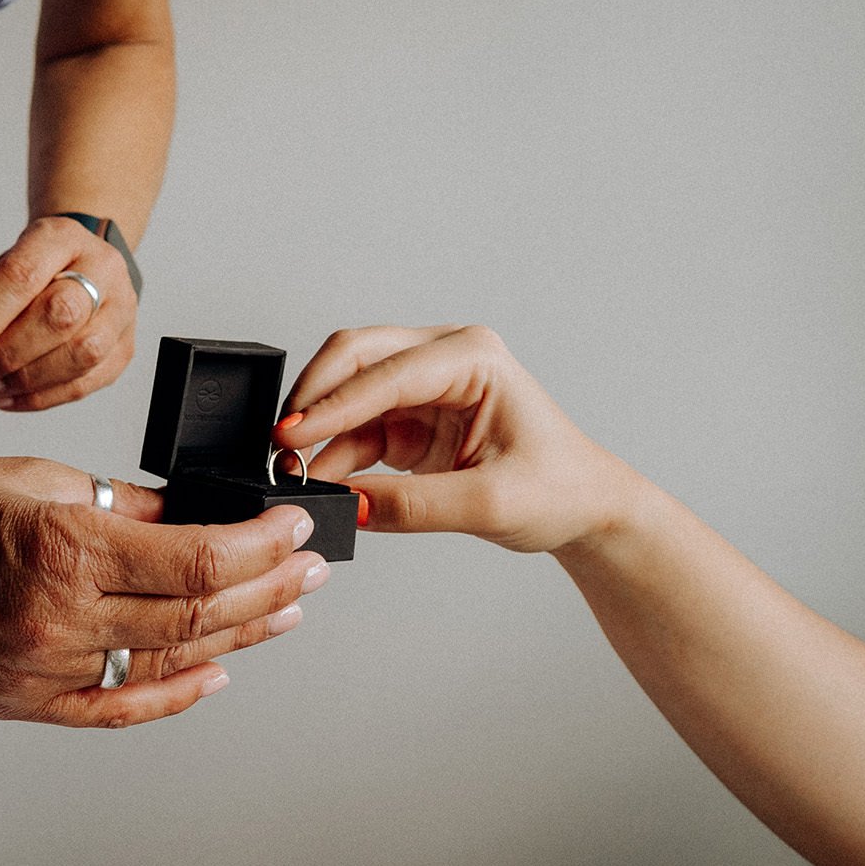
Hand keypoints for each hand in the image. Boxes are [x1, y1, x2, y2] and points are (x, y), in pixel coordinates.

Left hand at [0, 215, 136, 410]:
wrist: (78, 270)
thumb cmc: (27, 276)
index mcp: (61, 237)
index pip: (23, 276)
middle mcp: (102, 267)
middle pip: (61, 314)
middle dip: (6, 353)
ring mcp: (121, 309)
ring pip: (82, 352)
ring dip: (25, 379)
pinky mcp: (125, 348)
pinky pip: (86, 383)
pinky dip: (39, 399)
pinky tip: (7, 397)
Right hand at [0, 455, 327, 727]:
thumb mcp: (43, 481)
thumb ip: (129, 506)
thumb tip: (202, 517)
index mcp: (64, 550)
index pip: (195, 561)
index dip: (260, 549)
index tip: (294, 529)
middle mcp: (57, 619)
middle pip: (196, 617)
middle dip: (268, 591)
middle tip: (310, 571)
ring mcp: (42, 670)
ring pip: (168, 663)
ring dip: (239, 638)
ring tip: (284, 612)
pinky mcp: (26, 703)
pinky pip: (117, 709)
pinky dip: (176, 695)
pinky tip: (219, 673)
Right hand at [275, 325, 630, 553]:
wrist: (584, 509)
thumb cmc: (559, 489)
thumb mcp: (489, 504)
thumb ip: (414, 505)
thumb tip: (347, 505)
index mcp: (474, 356)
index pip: (387, 372)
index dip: (334, 404)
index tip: (292, 435)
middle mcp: (445, 359)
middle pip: (356, 358)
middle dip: (314, 398)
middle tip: (279, 444)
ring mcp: (425, 386)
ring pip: (349, 392)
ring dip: (319, 430)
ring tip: (295, 474)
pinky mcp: (412, 418)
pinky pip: (357, 427)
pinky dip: (333, 452)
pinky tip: (321, 480)